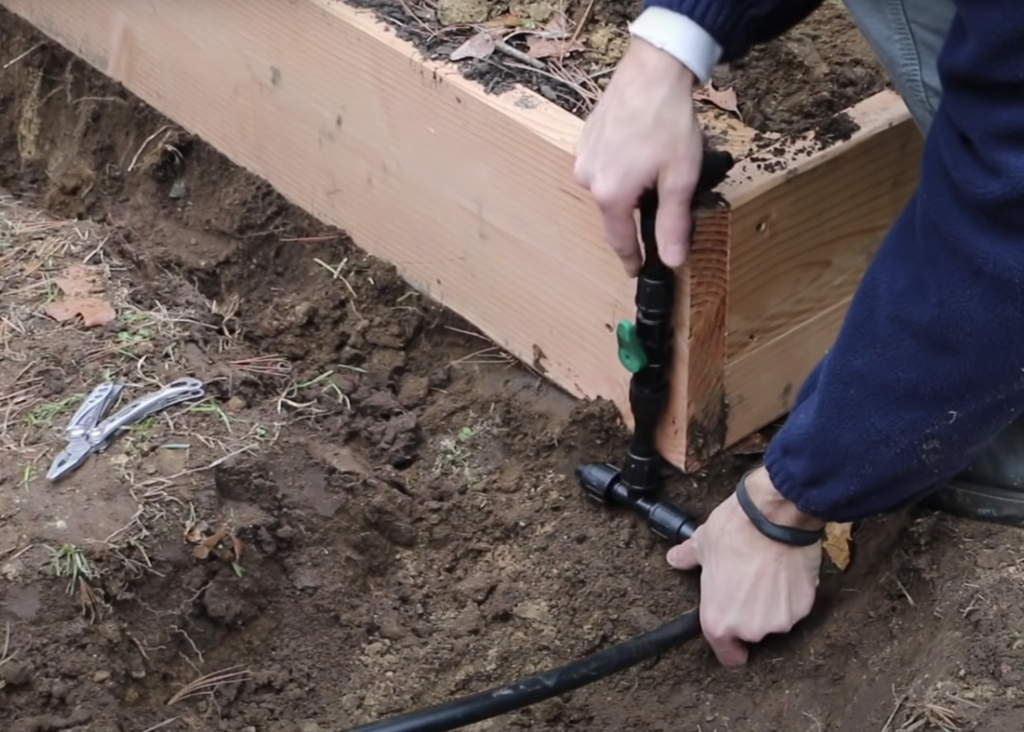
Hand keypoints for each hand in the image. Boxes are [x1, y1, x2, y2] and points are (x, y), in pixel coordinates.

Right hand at [574, 36, 704, 275]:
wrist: (653, 70)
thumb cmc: (668, 123)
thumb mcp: (679, 178)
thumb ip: (673, 223)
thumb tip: (673, 261)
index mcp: (610, 196)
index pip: (619, 240)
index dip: (631, 258)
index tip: (636, 271)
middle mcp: (588, 180)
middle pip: (616, 211)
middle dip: (639, 211)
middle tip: (667, 196)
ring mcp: (583, 157)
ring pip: (610, 187)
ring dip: (632, 185)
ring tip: (658, 165)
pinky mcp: (585, 138)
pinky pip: (604, 165)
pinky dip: (622, 166)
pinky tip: (643, 148)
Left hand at [667, 466, 824, 665]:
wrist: (773, 518)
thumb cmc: (734, 533)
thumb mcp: (701, 544)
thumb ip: (687, 559)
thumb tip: (676, 559)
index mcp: (718, 621)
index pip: (726, 654)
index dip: (729, 646)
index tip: (733, 639)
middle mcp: (750, 629)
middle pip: (751, 633)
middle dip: (749, 615)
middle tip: (747, 586)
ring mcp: (779, 621)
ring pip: (775, 620)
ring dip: (771, 605)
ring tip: (766, 575)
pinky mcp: (804, 608)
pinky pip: (795, 607)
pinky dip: (791, 595)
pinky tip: (784, 573)